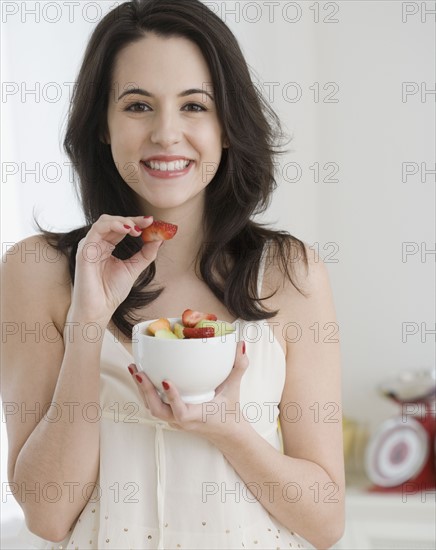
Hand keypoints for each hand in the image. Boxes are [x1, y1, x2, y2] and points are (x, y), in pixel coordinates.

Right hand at [69, 214, 160, 322]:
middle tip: (149, 222)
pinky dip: (112, 225)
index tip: (153, 222)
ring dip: (123, 221)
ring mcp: (89, 246)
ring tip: (137, 228)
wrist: (99, 309)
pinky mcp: (84, 251)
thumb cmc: (111, 292)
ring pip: (104, 221)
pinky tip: (127, 229)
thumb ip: (146, 254)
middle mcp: (96, 243)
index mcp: (106, 246)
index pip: (121, 227)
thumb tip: (160, 238)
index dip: (136, 222)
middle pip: (113, 221)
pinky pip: (96, 230)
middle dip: (132, 219)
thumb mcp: (134, 268)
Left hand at [128, 341, 247, 439]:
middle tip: (139, 371)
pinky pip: (153, 404)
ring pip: (152, 407)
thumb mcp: (235, 389)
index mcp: (198, 416)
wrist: (226, 433)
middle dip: (146, 391)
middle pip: (157, 410)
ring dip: (142, 390)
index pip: (181, 412)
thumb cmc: (229, 411)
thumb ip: (238, 367)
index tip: (166, 381)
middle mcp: (182, 420)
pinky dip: (145, 391)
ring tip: (135, 369)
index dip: (173, 398)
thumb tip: (240, 344)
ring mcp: (173, 419)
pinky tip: (140, 374)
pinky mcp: (170, 415)